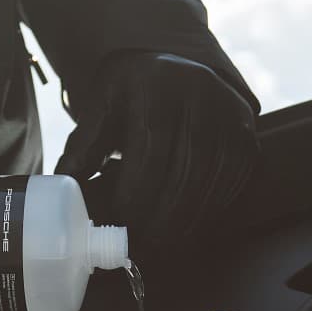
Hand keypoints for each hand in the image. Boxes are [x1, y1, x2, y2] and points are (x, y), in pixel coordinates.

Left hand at [55, 51, 258, 246]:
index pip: (149, 156)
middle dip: (154, 220)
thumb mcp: (104, 102)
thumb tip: (65, 186)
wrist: (180, 65)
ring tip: (153, 243)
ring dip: (178, 225)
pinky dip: (203, 214)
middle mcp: (202, 99)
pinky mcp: (246, 141)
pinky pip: (226, 190)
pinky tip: (181, 225)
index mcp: (157, 85)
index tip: (115, 224)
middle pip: (180, 178)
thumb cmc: (134, 88)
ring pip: (205, 190)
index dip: (133, 197)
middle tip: (133, 245)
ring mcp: (230, 120)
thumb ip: (85, 142)